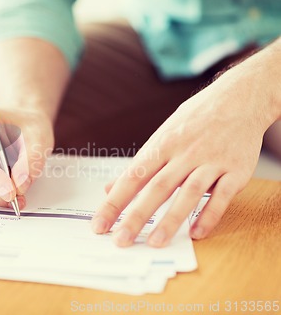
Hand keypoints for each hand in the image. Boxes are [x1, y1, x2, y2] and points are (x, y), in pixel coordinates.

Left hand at [91, 71, 273, 246]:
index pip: (131, 177)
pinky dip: (209, 215)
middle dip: (136, 216)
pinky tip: (197, 234)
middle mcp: (184, 153)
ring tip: (155, 242)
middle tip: (121, 240)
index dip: (114, 202)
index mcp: (161, 144)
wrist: (239, 97)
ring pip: (189, 193)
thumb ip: (139, 165)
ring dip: (171, 220)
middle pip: (156, 188)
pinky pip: (222, 196)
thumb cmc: (194, 120)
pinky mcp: (236, 170)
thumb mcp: (162, 135)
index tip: (99, 224)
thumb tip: (109, 187)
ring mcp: (211, 161)